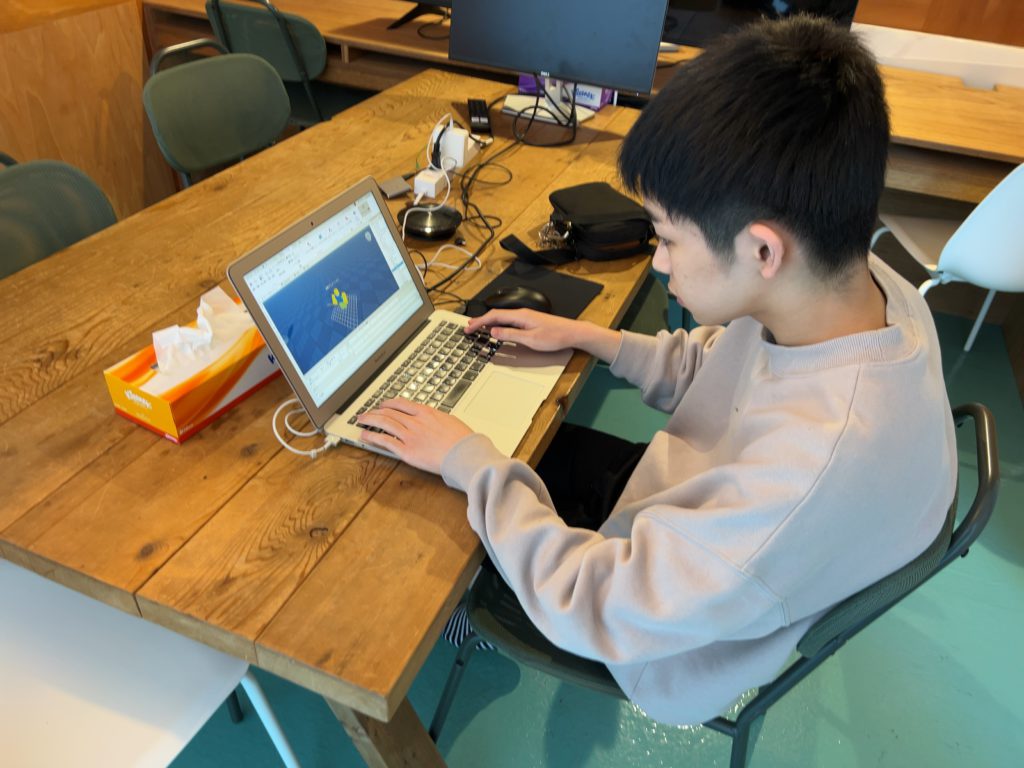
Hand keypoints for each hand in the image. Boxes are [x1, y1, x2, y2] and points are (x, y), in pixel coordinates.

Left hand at [358, 398, 473, 474]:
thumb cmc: (463, 441)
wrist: (464, 454)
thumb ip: (436, 419)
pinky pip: (385, 442)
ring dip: (370, 421)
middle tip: (366, 413)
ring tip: (361, 420)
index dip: (389, 403)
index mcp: (426, 413)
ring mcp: (410, 436)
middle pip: (389, 413)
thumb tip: (432, 419)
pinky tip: (365, 435)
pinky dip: (373, 437)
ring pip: (384, 424)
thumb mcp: (450, 421)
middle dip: (375, 412)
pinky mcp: (407, 451)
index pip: (401, 404)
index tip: (383, 404)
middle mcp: (415, 422)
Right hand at [465, 309, 621, 362]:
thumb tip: (494, 332)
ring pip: (502, 317)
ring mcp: (525, 317)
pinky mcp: (529, 321)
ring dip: (488, 323)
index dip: (479, 322)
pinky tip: (497, 329)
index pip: (493, 317)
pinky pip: (509, 320)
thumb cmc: (555, 336)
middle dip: (480, 321)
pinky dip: (498, 324)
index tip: (468, 328)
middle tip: (468, 328)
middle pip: (496, 315)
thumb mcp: (530, 339)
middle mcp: (521, 313)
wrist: (572, 333)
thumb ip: (510, 335)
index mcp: (520, 316)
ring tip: (478, 328)